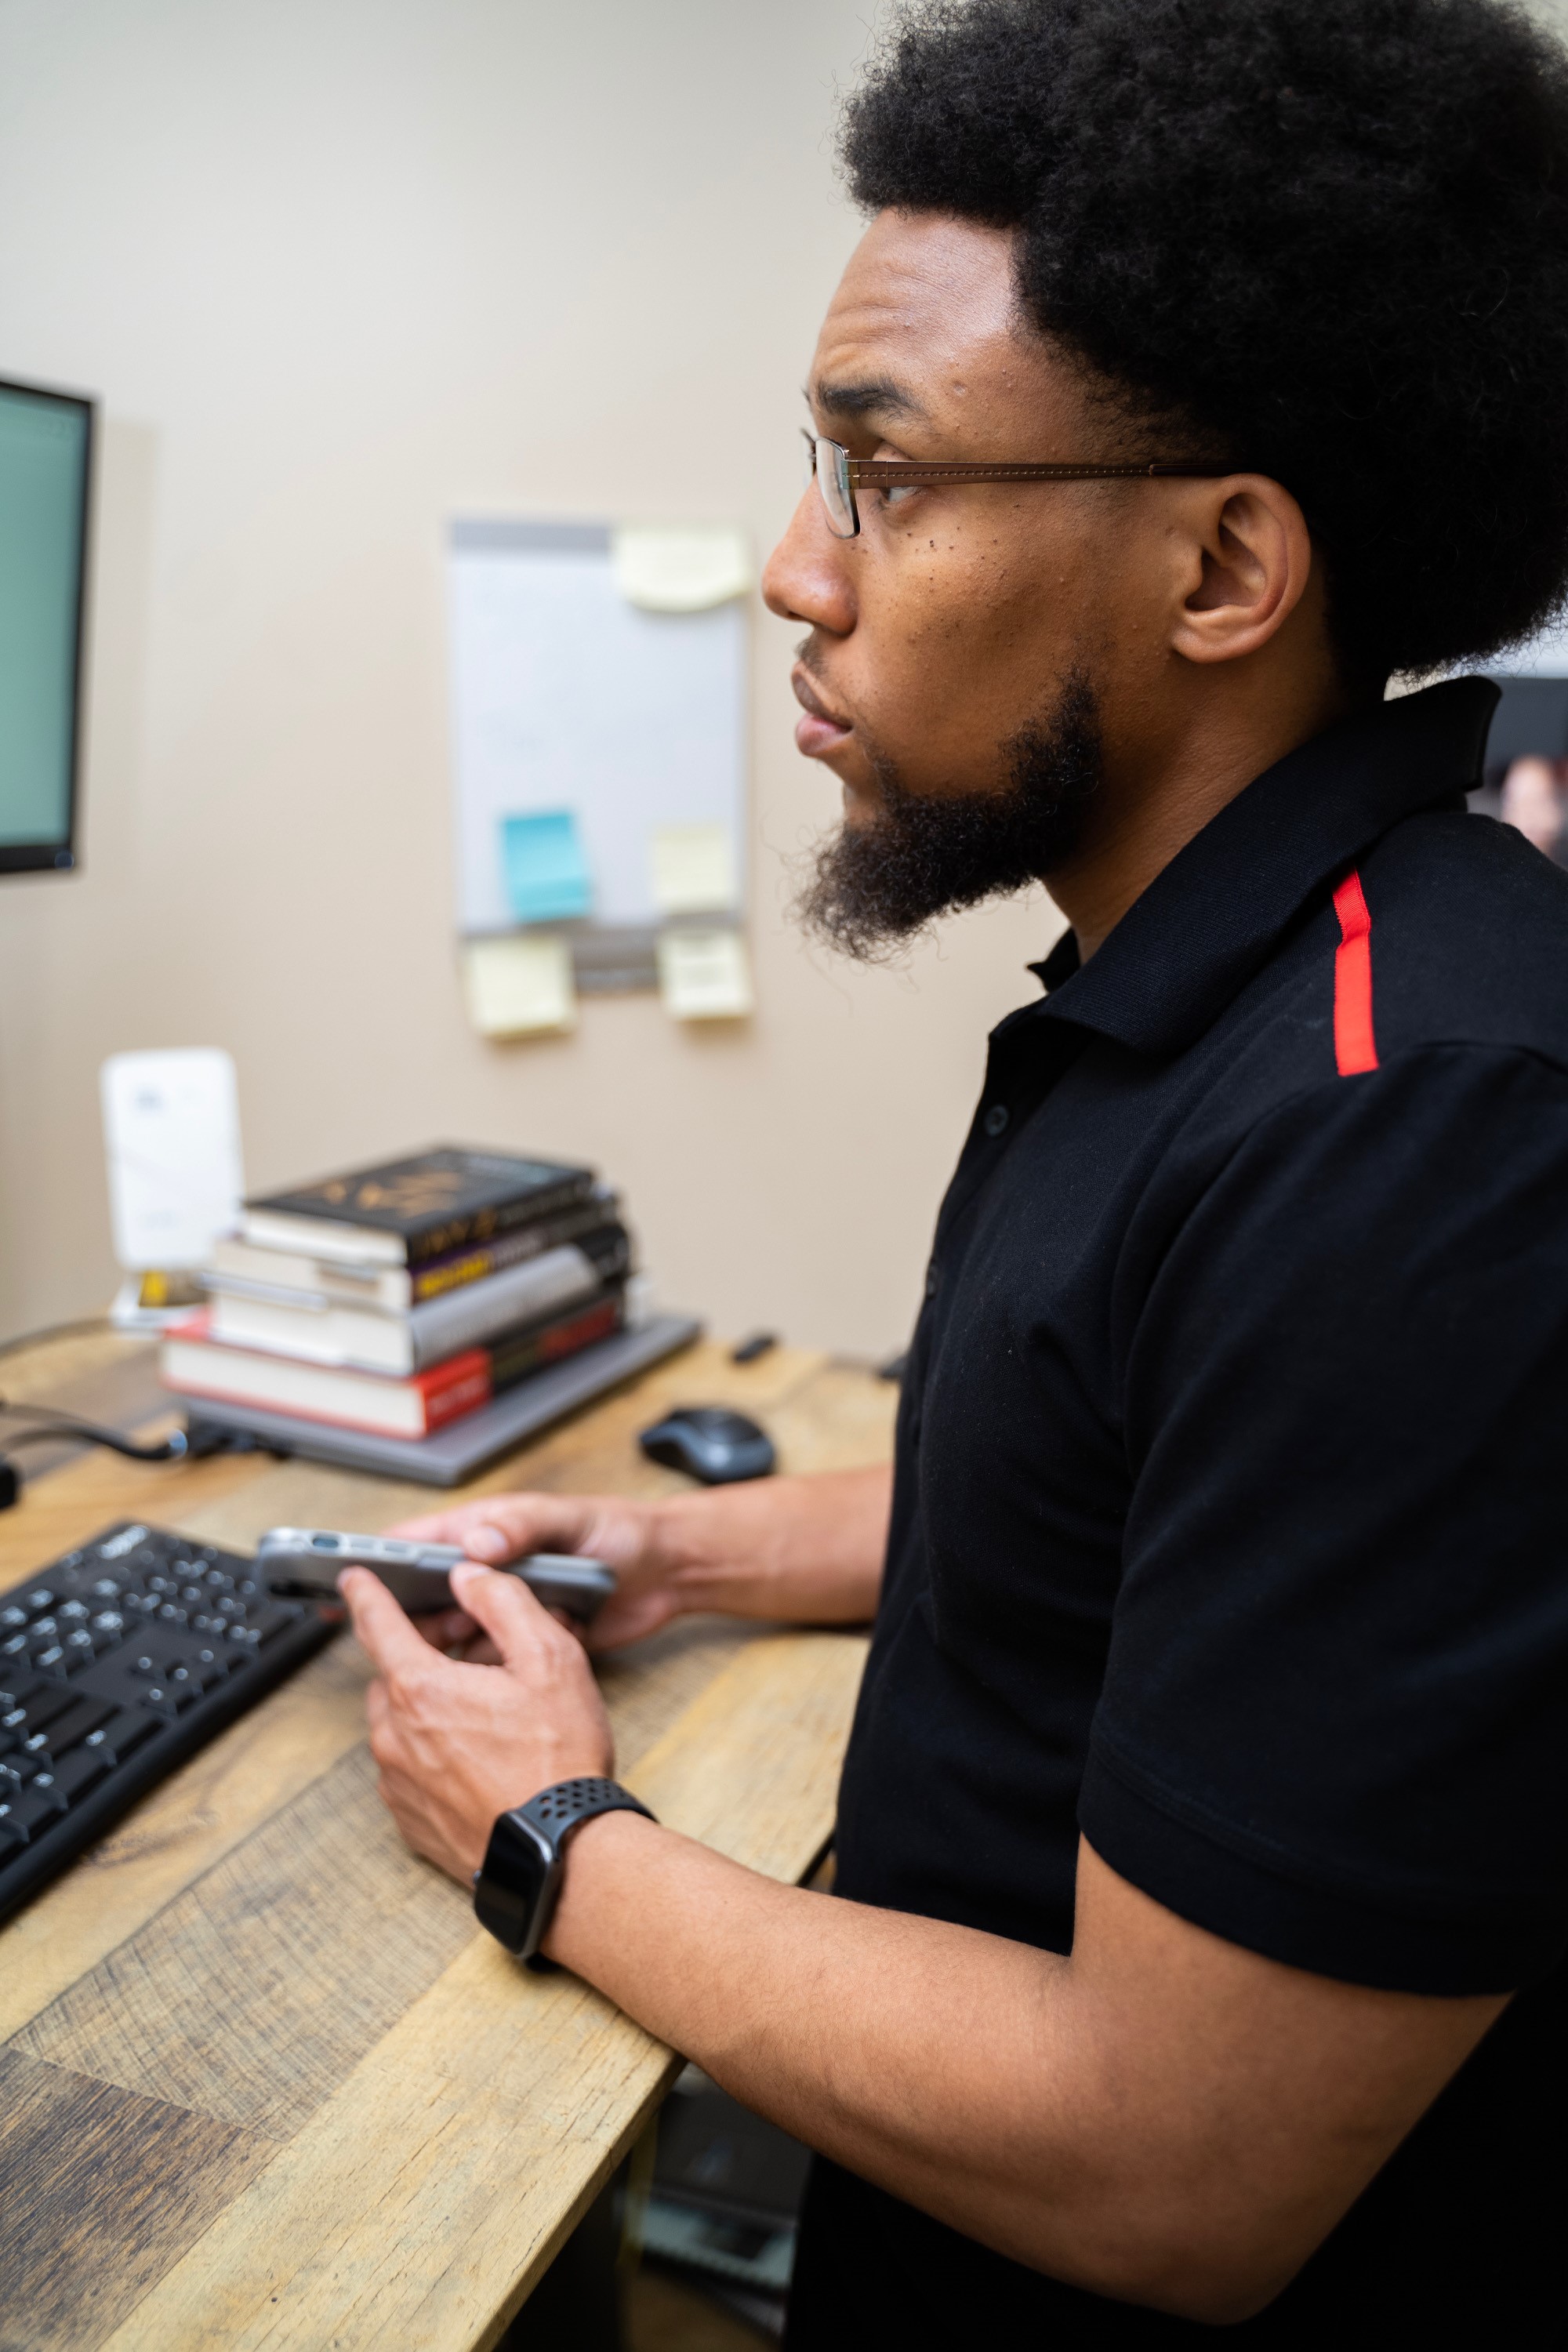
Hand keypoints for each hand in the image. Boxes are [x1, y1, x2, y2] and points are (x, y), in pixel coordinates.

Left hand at [341, 1561, 613, 1882]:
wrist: (561, 1854)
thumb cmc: (558, 1760)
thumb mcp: (550, 1658)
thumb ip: (504, 1602)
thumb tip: (471, 1576)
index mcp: (420, 1688)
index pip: (378, 1624)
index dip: (367, 1593)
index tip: (355, 1578)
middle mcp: (395, 1735)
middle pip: (391, 1676)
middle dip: (417, 1657)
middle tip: (467, 1658)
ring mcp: (398, 1783)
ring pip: (398, 1724)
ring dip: (426, 1709)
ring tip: (482, 1716)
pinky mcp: (409, 1821)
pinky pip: (407, 1770)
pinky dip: (430, 1755)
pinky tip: (476, 1760)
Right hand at [383, 1490, 684, 1655]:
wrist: (668, 1573)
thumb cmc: (618, 1533)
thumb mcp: (569, 1520)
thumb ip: (523, 1526)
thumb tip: (475, 1544)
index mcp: (487, 1531)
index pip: (419, 1543)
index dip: (378, 1562)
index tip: (346, 1582)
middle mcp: (488, 1570)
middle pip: (427, 1597)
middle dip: (415, 1618)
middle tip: (411, 1640)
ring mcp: (505, 1610)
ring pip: (455, 1635)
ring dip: (459, 1646)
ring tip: (473, 1655)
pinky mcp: (527, 1645)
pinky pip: (493, 1662)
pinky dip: (495, 1667)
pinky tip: (506, 1672)